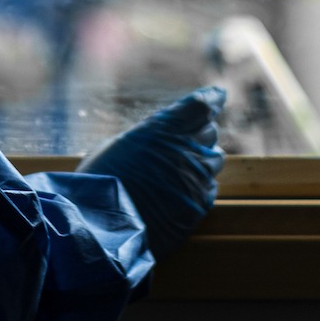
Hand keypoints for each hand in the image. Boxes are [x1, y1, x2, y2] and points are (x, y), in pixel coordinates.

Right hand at [77, 86, 225, 259]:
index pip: (200, 106)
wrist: (103, 226)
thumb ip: (147, 137)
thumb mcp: (117, 146)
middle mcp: (185, 151)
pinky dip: (199, 187)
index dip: (212, 98)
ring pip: (215, 161)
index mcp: (163, 130)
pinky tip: (180, 193)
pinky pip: (209, 189)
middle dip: (202, 133)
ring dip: (203, 161)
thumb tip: (157, 137)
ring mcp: (195, 180)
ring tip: (183, 169)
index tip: (218, 94)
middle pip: (210, 132)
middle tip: (189, 139)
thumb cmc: (100, 181)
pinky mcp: (199, 207)